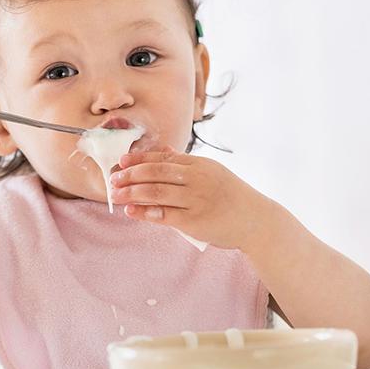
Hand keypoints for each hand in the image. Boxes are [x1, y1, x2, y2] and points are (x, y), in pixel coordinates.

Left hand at [109, 146, 273, 250]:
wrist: (255, 220)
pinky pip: (164, 215)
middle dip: (131, 175)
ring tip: (116, 194)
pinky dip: (144, 212)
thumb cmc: (230, 196)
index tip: (122, 162)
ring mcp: (196, 199)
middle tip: (114, 178)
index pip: (163, 158)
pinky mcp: (194, 221)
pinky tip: (131, 210)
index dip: (139, 159)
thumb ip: (184, 162)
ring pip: (156, 192)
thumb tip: (159, 147)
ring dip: (132, 192)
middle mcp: (197, 179)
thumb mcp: (210, 172)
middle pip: (156, 172)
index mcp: (199, 164)